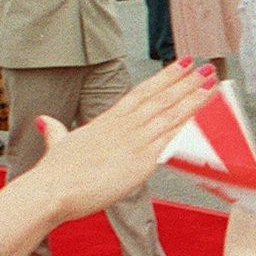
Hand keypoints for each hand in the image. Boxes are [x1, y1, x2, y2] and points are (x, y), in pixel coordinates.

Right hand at [35, 58, 214, 222]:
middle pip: (160, 98)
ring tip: (210, 83)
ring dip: (192, 98)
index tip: (181, 64)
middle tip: (205, 68)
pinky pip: (171, 138)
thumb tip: (46, 121)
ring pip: (170, 113)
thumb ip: (56, 132)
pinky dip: (188, 125)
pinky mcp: (142, 160)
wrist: (52, 190)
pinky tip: (202, 115)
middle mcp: (123, 126)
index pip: (141, 93)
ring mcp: (134, 141)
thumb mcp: (57, 145)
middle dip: (185, 82)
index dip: (163, 78)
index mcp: (107, 121)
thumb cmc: (54, 174)